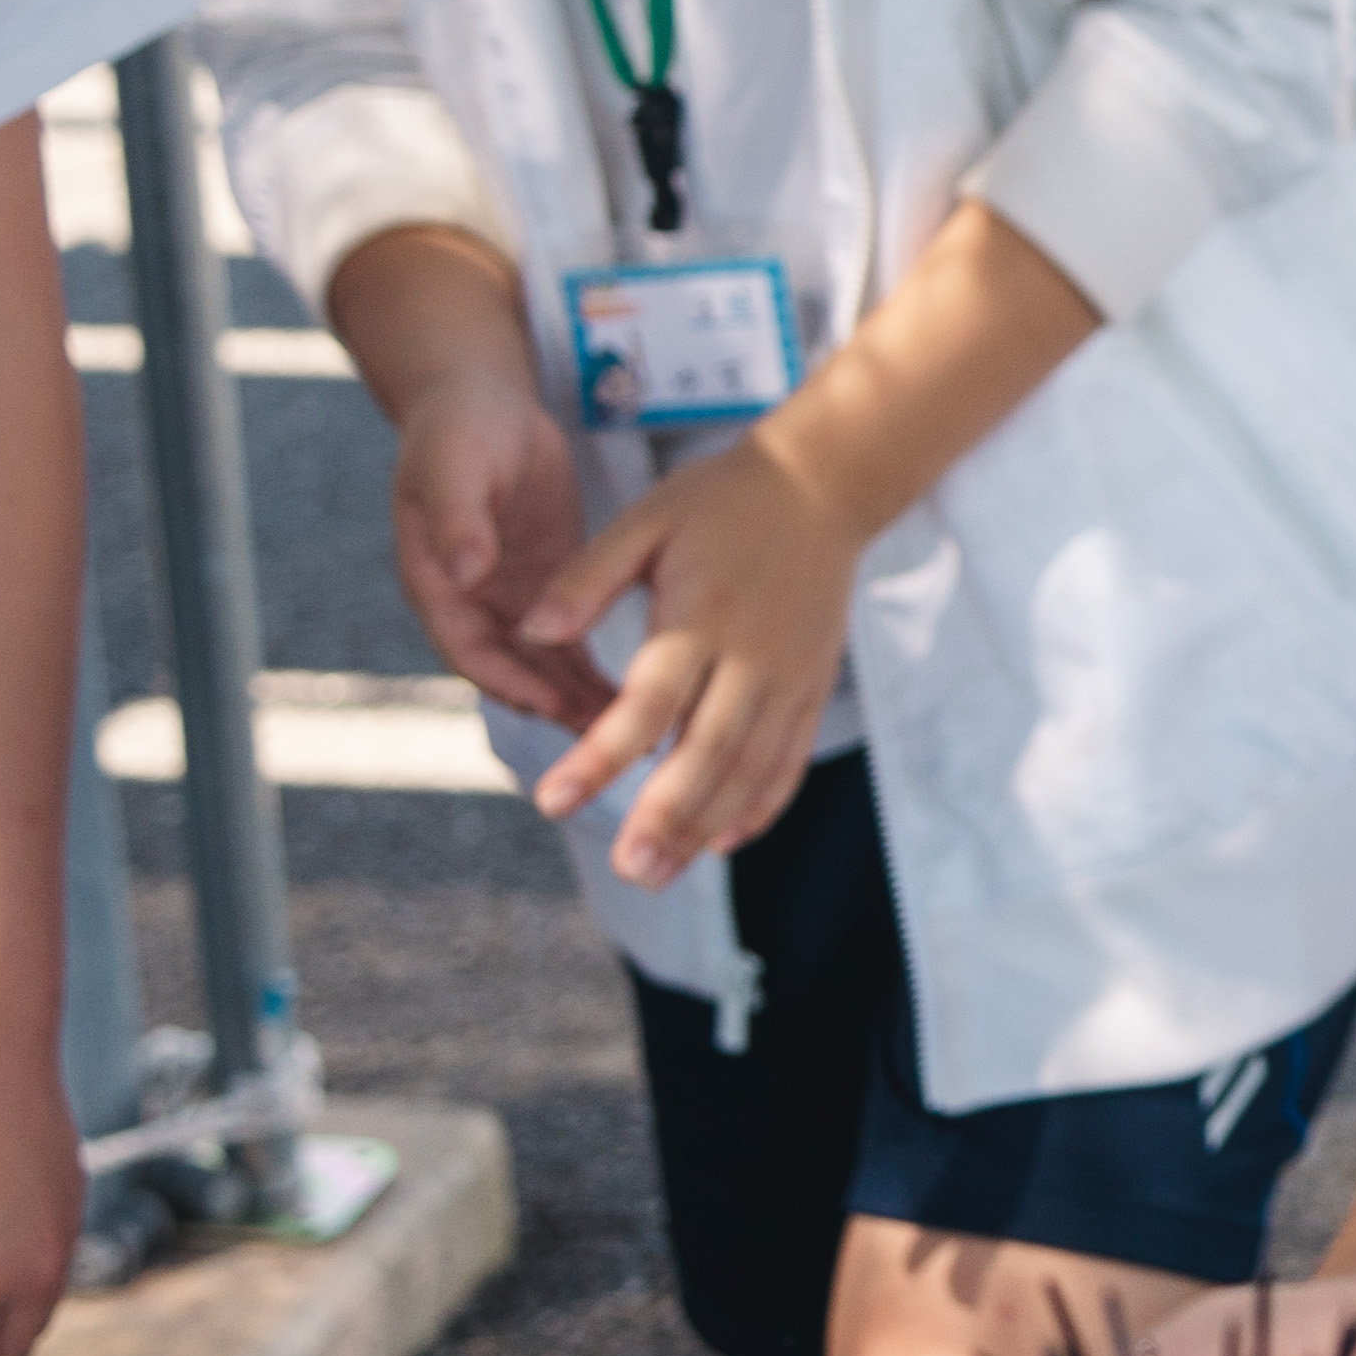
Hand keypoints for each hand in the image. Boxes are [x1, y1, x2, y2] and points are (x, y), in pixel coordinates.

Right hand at [393, 360, 606, 731]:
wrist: (480, 399)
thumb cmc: (457, 428)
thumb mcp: (453, 466)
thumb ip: (457, 519)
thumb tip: (465, 573)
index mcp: (438, 580)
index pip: (469, 649)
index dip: (507, 682)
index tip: (548, 704)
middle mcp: (471, 600)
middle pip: (514, 671)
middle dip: (556, 706)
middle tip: (608, 737)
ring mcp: (509, 595)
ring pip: (546, 663)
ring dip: (581, 697)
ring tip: (632, 730)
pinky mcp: (546, 581)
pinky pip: (571, 638)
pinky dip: (595, 667)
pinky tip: (638, 691)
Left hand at [524, 430, 865, 880]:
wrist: (826, 483)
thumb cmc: (721, 500)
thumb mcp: (644, 520)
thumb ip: (585, 578)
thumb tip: (529, 632)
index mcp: (701, 614)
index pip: (647, 701)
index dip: (600, 756)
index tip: (552, 799)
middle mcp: (752, 654)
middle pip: (708, 750)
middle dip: (666, 816)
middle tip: (626, 868)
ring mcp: (791, 676)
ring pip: (750, 767)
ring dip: (706, 826)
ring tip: (659, 873)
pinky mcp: (813, 685)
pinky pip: (788, 758)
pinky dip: (760, 805)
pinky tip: (722, 842)